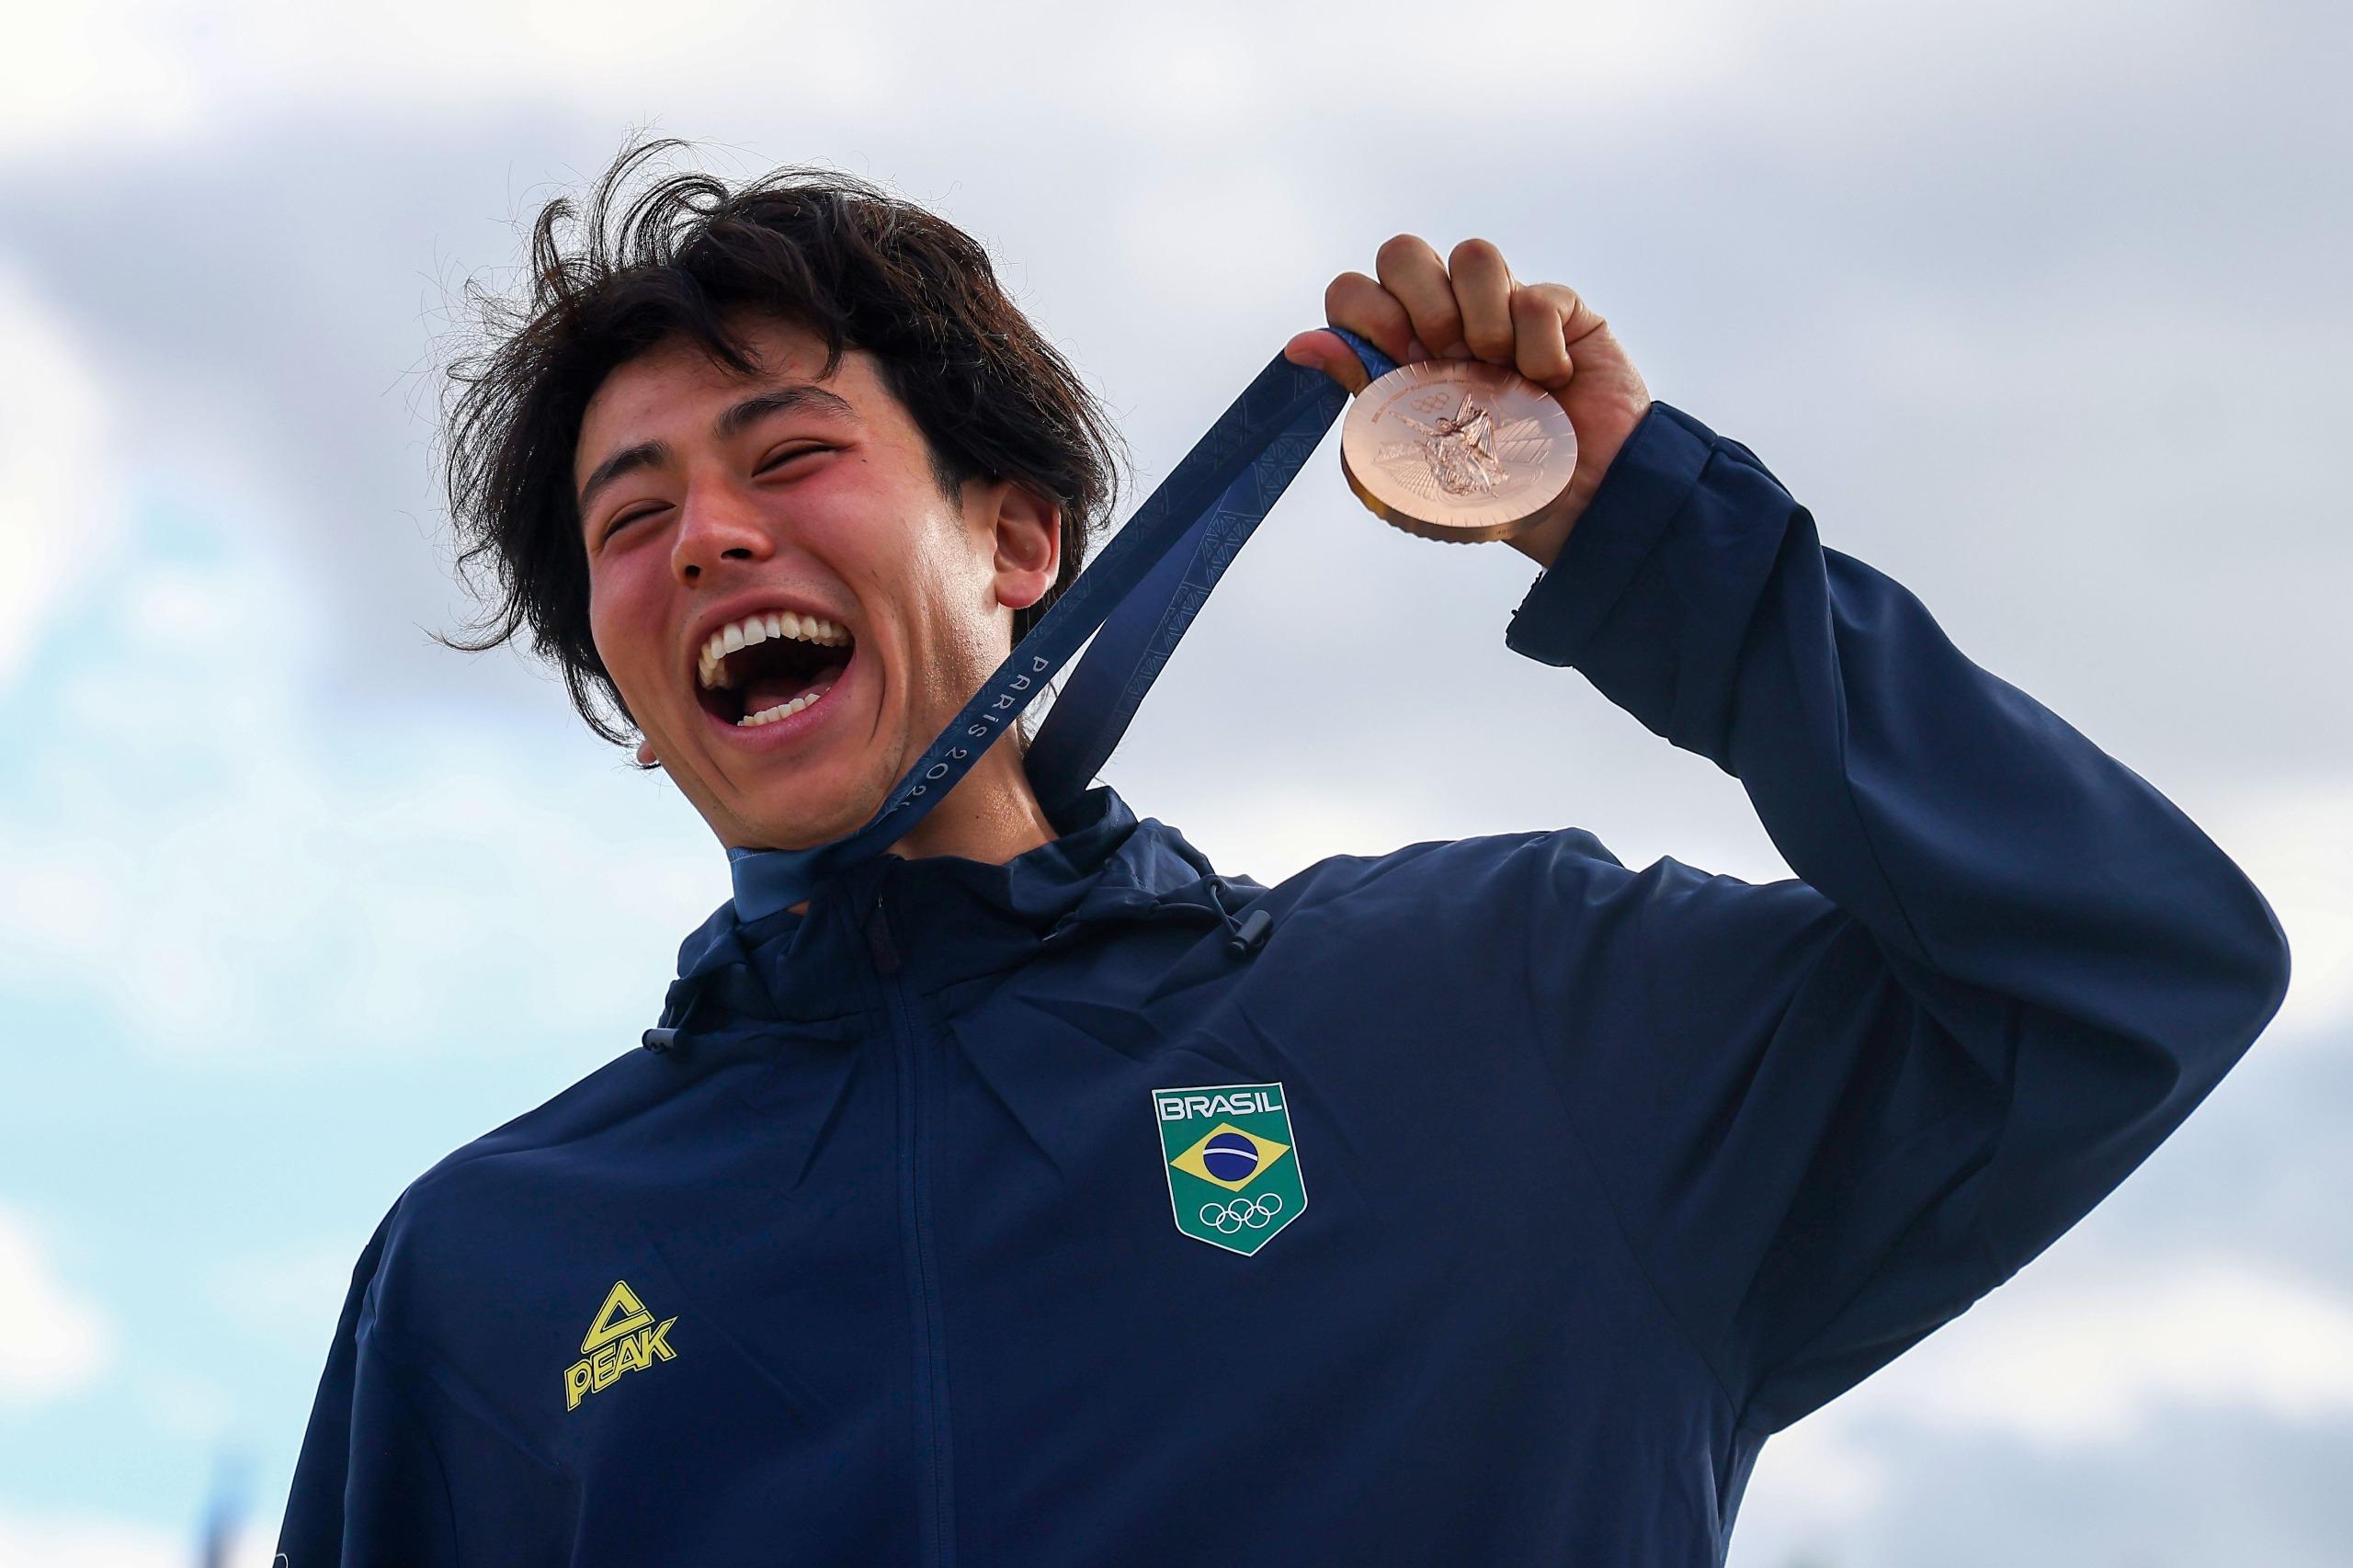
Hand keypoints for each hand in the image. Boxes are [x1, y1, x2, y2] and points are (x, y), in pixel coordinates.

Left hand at [1285, 236, 1651, 567]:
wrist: (1583, 504)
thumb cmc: (1496, 484)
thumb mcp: (1418, 445)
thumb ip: (1367, 383)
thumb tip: (1299, 346)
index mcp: (1400, 349)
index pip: (1355, 291)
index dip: (1365, 311)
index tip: (1397, 359)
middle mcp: (1446, 317)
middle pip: (1403, 251)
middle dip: (1418, 300)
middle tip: (1442, 355)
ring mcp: (1503, 307)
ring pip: (1474, 254)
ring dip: (1482, 318)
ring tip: (1500, 372)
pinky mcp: (1560, 309)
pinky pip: (1538, 294)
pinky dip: (1541, 347)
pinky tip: (1551, 383)